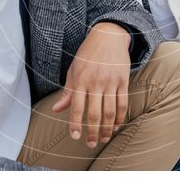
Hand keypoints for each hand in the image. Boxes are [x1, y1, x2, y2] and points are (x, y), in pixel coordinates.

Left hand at [52, 22, 131, 147]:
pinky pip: (123, 103)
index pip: (76, 107)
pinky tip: (116, 126)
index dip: (75, 124)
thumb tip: (56, 110)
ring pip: (110, 112)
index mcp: (80, 80)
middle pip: (95, 114)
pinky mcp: (123, 80)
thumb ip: (68, 91)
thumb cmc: (88, 54)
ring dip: (107, 129)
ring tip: (104, 138)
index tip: (75, 137)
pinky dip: (120, 118)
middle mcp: (95, 82)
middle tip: (91, 144)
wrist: (108, 35)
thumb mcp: (74, 69)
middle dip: (93, 132)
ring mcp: (111, 82)